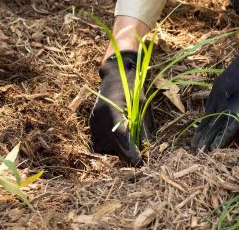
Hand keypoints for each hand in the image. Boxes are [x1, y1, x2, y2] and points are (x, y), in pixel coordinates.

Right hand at [90, 51, 153, 165]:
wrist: (116, 75)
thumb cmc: (133, 88)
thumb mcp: (142, 106)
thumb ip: (144, 128)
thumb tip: (148, 150)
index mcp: (113, 110)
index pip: (121, 138)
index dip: (131, 153)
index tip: (141, 162)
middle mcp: (100, 118)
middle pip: (113, 146)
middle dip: (126, 155)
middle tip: (139, 158)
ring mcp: (93, 122)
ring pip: (105, 149)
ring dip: (117, 152)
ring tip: (129, 145)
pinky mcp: (91, 124)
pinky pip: (98, 144)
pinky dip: (109, 147)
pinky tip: (119, 141)